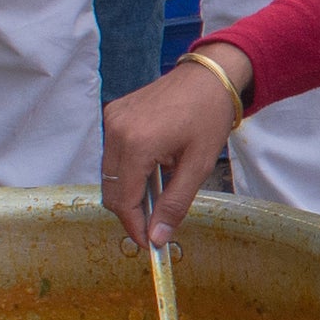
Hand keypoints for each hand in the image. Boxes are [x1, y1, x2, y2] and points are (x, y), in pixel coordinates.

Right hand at [102, 44, 247, 245]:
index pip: (124, 200)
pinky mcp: (114, 114)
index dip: (135, 227)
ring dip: (131, 191)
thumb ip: (175, 204)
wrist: (209, 75)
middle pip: (111, 190)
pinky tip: (154, 170)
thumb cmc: (209, 116)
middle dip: (131, 213)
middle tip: (156, 225)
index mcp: (136, 143)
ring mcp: (112, 119)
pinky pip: (113, 153)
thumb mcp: (198, 166)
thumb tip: (158, 238)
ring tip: (160, 194)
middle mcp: (116, 130)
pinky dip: (129, 170)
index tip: (149, 244)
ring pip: (109, 174)